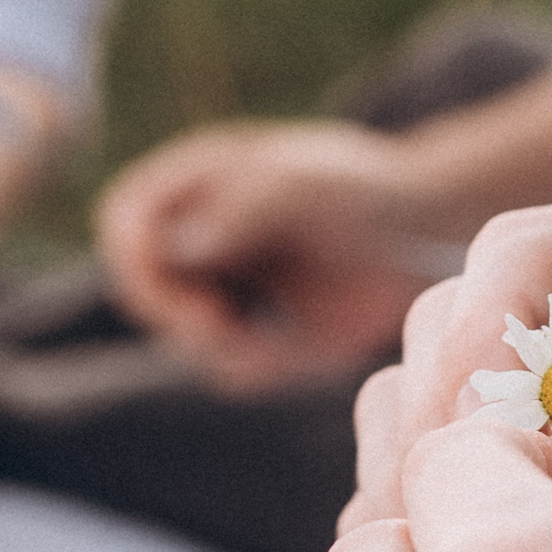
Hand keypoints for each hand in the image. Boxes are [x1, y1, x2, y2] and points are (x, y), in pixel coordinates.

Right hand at [95, 122, 462, 393]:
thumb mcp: (305, 186)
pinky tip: (292, 354)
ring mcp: (228, 289)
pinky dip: (255, 369)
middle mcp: (199, 237)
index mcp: (194, 182)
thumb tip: (179, 247)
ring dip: (222, 349)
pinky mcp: (262, 336)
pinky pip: (233, 369)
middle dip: (180, 316)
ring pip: (188, 339)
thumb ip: (241, 207)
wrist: (427, 233)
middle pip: (145, 290)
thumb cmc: (364, 191)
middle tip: (223, 327)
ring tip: (272, 344)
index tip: (183, 284)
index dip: (138, 261)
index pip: (125, 223)